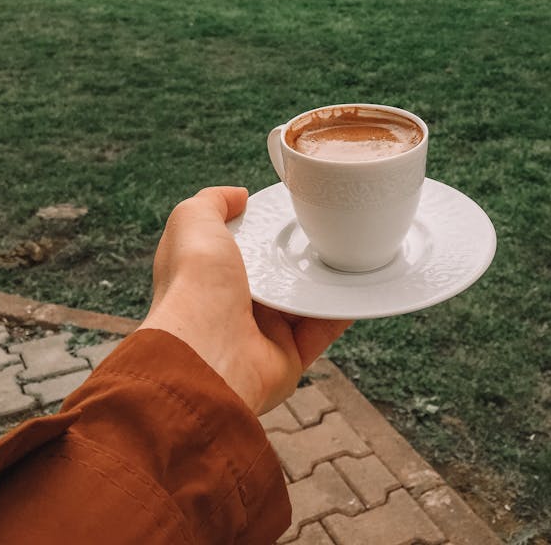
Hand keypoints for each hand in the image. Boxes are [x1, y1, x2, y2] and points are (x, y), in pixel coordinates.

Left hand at [138, 186, 351, 414]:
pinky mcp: (289, 355)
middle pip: (274, 270)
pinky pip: (323, 327)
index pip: (238, 244)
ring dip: (325, 278)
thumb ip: (211, 201)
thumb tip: (238, 195)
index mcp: (208, 273)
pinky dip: (341, 309)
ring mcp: (261, 331)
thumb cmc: (194, 285)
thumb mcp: (192, 222)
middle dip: (297, 251)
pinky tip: (357, 285)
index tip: (288, 208)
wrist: (209, 351)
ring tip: (351, 250)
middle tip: (327, 226)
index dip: (260, 226)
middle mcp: (232, 303)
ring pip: (303, 298)